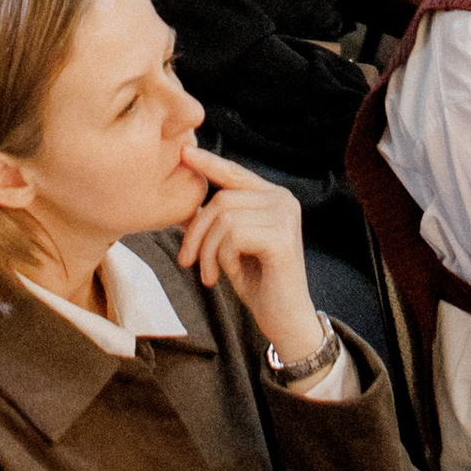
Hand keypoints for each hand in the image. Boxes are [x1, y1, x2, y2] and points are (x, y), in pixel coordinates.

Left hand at [175, 143, 320, 363]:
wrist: (285, 319)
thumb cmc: (258, 282)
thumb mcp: (231, 245)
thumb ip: (217, 221)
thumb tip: (185, 203)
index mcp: (273, 197)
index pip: (235, 173)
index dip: (209, 163)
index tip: (185, 152)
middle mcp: (283, 200)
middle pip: (222, 199)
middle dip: (196, 232)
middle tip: (188, 262)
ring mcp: (285, 216)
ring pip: (224, 217)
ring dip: (207, 250)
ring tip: (210, 274)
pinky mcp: (282, 237)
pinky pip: (233, 235)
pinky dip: (222, 257)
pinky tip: (227, 275)